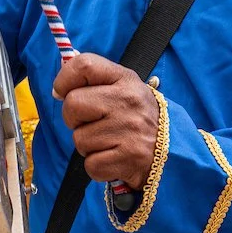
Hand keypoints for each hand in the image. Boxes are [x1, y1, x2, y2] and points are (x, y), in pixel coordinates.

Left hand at [53, 53, 158, 189]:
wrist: (173, 150)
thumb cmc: (137, 118)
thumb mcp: (124, 89)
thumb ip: (94, 82)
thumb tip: (57, 89)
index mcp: (125, 79)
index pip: (84, 65)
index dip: (64, 78)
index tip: (61, 92)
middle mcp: (128, 101)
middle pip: (72, 104)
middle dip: (74, 119)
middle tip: (91, 124)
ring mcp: (130, 130)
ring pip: (79, 139)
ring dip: (88, 146)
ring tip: (109, 142)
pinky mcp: (130, 158)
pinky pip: (91, 164)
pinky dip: (97, 167)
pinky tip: (113, 159)